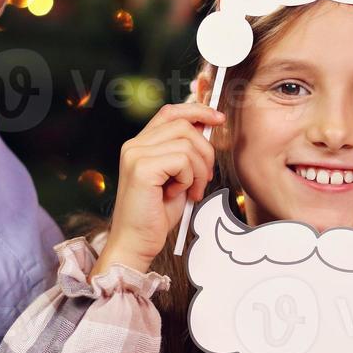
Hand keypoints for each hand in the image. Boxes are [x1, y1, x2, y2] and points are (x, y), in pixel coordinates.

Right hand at [94, 101, 223, 274]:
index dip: (197, 111)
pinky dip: (190, 179)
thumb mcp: (177, 177)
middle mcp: (134, 145)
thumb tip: (208, 128)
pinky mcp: (141, 168)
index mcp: (140, 144)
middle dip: (205, 151)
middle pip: (184, 125)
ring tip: (192, 191)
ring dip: (199, 170)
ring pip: (187, 143)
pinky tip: (178, 194)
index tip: (218, 119)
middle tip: (204, 178)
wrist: (136, 242)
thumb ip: (186, 153)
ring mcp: (135, 155)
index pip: (170, 112)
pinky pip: (182, 160)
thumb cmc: (156, 215)